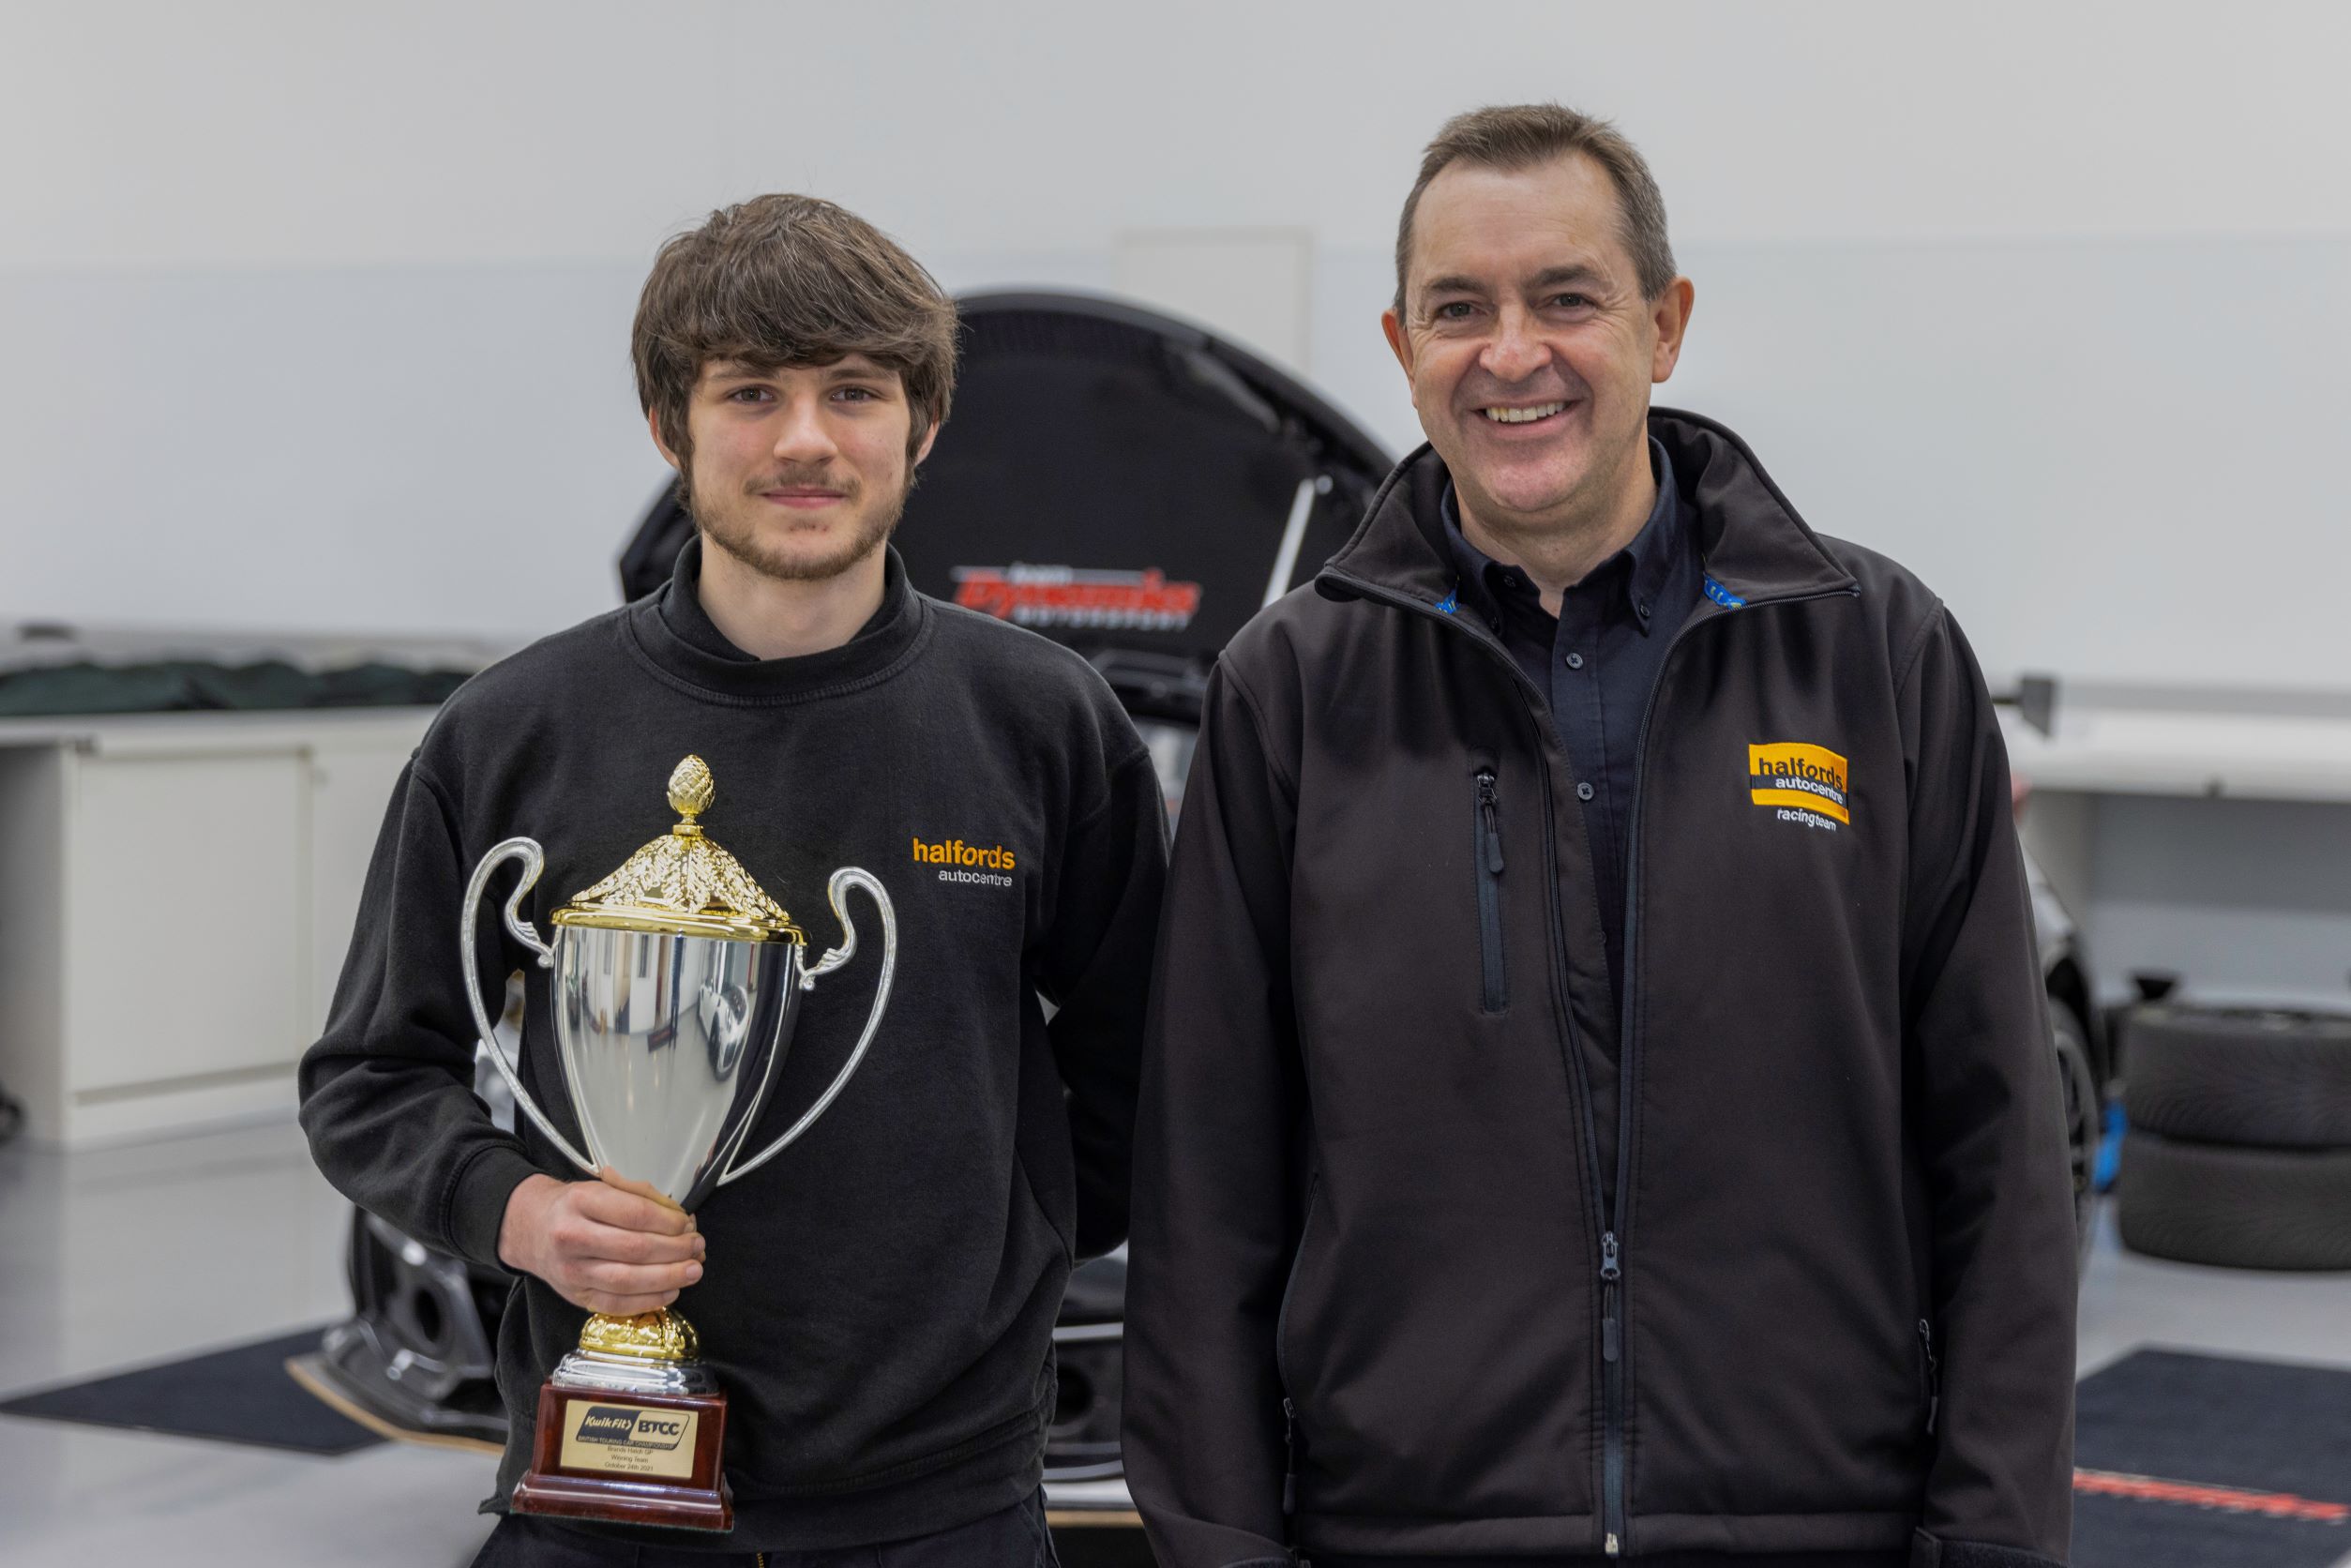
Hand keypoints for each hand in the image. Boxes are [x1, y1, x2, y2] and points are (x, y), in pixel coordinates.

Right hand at [497, 1168, 704, 1315]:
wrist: (531, 1228)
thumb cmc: (574, 1206)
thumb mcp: (603, 1187)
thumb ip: (642, 1198)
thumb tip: (682, 1219)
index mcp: (581, 1201)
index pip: (636, 1214)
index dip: (670, 1222)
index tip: (687, 1224)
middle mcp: (572, 1237)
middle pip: (635, 1249)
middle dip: (675, 1250)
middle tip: (697, 1247)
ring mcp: (572, 1271)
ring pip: (627, 1281)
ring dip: (668, 1277)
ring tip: (693, 1270)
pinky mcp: (576, 1296)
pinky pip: (616, 1305)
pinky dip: (648, 1301)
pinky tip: (671, 1291)